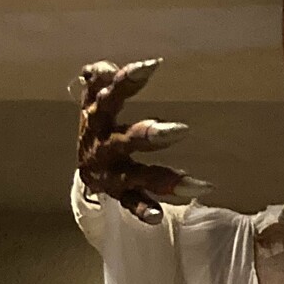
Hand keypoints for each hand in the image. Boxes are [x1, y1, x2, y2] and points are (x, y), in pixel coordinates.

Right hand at [75, 58, 210, 223]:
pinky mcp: (117, 193)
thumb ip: (99, 80)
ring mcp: (111, 171)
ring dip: (165, 179)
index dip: (128, 80)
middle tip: (183, 130)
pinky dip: (143, 208)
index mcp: (97, 115)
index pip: (110, 93)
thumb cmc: (100, 124)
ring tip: (197, 186)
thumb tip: (105, 68)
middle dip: (150, 135)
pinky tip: (158, 217)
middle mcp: (103, 143)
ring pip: (137, 175)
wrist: (85, 168)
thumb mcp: (94, 99)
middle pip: (127, 138)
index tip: (154, 66)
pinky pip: (130, 202)